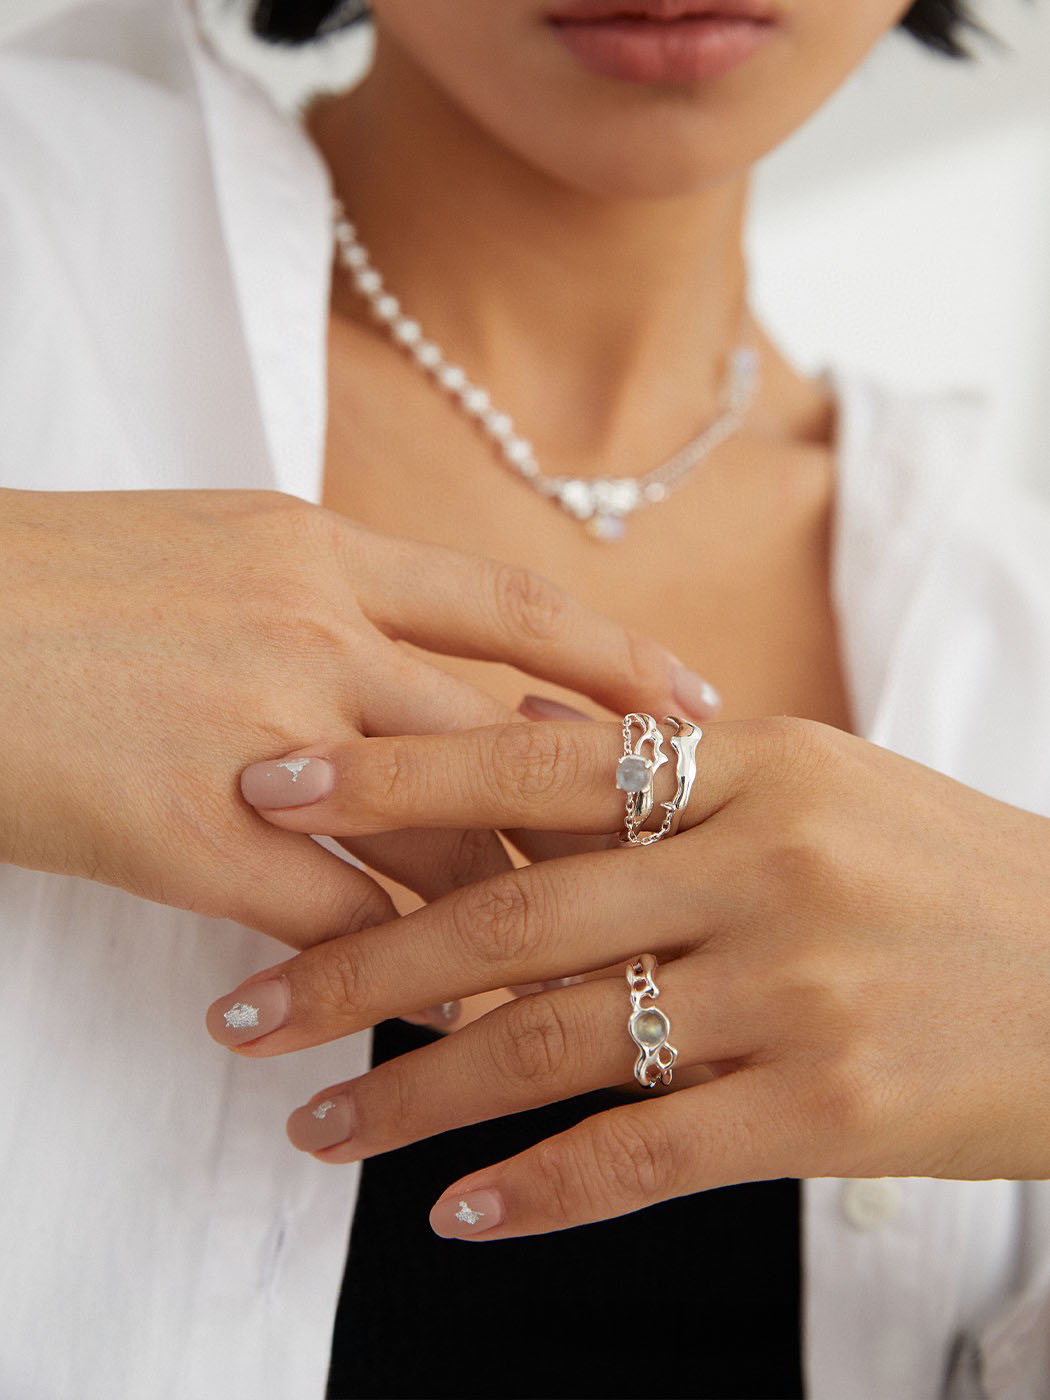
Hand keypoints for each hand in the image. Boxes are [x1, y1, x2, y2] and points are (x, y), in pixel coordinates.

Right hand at [0, 487, 711, 948]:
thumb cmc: (49, 585)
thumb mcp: (203, 553)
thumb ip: (315, 598)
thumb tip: (403, 660)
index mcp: (317, 549)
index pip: (512, 607)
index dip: (618, 660)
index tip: (699, 704)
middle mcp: (311, 630)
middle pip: (505, 739)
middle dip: (598, 816)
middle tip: (672, 872)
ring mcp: (260, 736)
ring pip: (446, 835)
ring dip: (521, 909)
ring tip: (581, 966)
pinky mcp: (193, 839)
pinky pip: (349, 923)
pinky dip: (411, 976)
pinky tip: (448, 1020)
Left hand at [209, 716, 1049, 1236]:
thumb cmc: (941, 872)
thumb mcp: (818, 782)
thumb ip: (665, 776)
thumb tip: (517, 734)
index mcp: (754, 764)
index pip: (533, 761)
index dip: (388, 777)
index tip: (265, 796)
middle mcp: (765, 865)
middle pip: (516, 917)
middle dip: (356, 965)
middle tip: (241, 1008)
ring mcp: (797, 989)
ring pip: (559, 1047)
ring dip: (417, 1093)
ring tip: (314, 1126)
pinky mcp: (829, 1110)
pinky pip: (648, 1156)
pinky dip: (541, 1191)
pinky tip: (454, 1214)